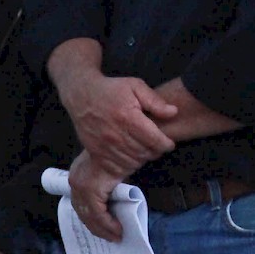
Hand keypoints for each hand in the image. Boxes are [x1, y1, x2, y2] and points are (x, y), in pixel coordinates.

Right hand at [56, 69, 176, 176]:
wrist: (81, 94)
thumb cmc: (110, 89)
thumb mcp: (135, 86)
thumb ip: (155, 101)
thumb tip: (173, 112)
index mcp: (128, 117)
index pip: (154, 140)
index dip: (166, 144)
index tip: (169, 142)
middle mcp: (116, 135)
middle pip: (145, 153)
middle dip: (156, 151)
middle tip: (157, 145)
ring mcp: (104, 146)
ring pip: (133, 162)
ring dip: (143, 158)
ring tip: (145, 149)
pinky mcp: (96, 153)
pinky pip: (117, 168)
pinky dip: (128, 165)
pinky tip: (132, 156)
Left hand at [68, 150, 124, 241]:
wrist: (119, 143)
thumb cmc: (117, 155)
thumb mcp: (109, 172)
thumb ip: (108, 185)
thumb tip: (114, 200)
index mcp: (78, 177)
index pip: (81, 204)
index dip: (91, 219)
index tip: (102, 229)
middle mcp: (76, 182)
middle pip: (83, 213)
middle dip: (97, 228)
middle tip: (111, 237)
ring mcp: (81, 186)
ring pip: (89, 216)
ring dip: (103, 229)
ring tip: (115, 236)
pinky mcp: (91, 190)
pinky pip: (98, 213)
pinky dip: (107, 224)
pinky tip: (117, 229)